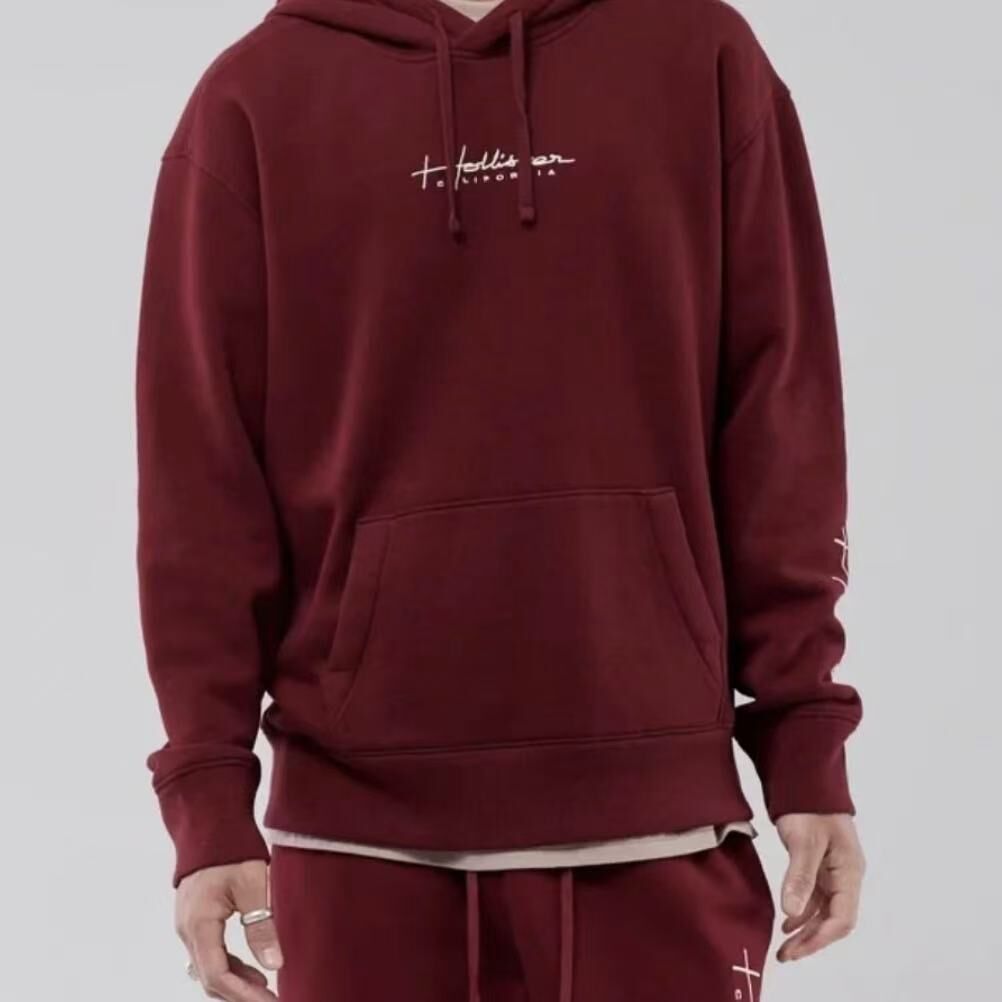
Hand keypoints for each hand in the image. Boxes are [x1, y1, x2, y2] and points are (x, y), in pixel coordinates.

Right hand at [176, 860, 282, 1001]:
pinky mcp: (196, 919)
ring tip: (266, 991)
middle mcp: (187, 929)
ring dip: (235, 983)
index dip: (243, 994)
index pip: (217, 974)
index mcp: (199, 923)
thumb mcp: (254, 885)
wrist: (212, 824)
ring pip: (209, 968)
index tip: (269, 1001)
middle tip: (271, 1000)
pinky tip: (253, 971)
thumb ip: (262, 925)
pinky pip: (210, 953)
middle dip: (239, 995)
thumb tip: (275, 964)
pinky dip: (230, 967)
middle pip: (209, 977)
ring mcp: (188, 925)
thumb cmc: (232, 850)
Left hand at [775, 813, 864, 962]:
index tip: (797, 949)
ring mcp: (834, 871)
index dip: (820, 937)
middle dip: (811, 940)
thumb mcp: (803, 841)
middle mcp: (845, 875)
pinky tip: (787, 920)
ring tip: (784, 946)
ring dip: (805, 929)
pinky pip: (815, 897)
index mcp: (849, 871)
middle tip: (786, 954)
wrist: (805, 779)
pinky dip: (802, 911)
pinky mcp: (820, 865)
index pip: (842, 917)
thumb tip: (791, 912)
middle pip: (833, 919)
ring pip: (823, 911)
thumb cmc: (809, 806)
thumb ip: (799, 877)